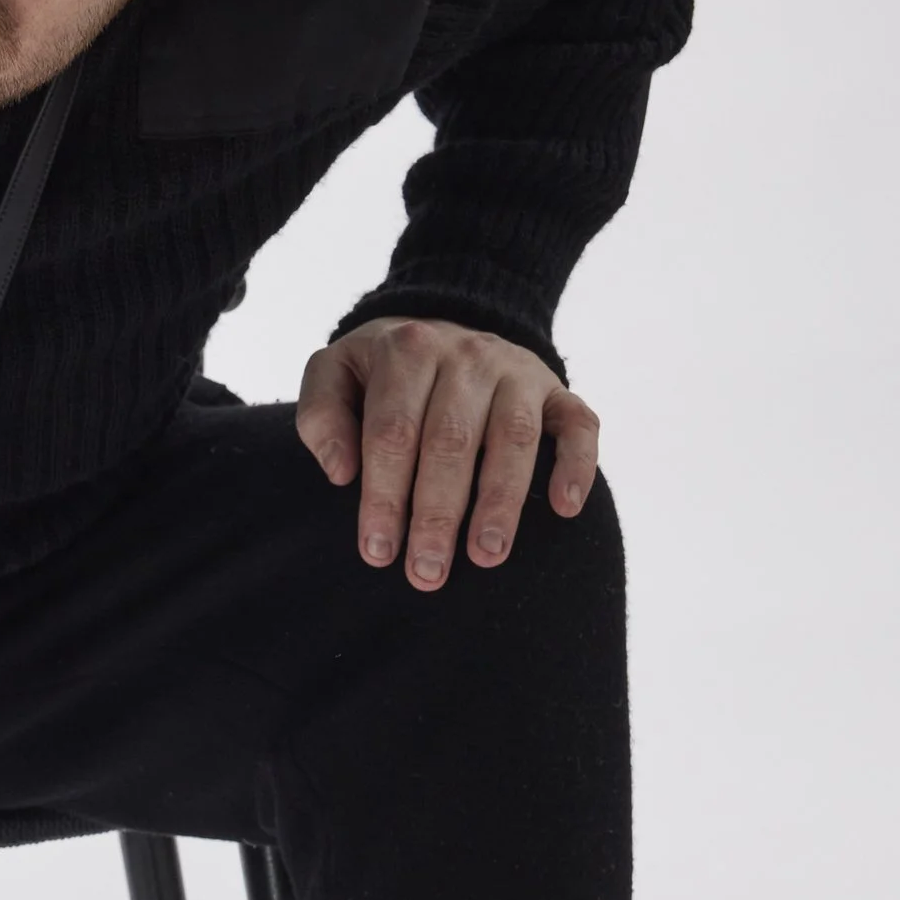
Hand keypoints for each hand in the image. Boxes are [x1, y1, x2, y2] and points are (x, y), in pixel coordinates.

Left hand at [296, 318, 599, 588]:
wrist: (442, 325)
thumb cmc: (380, 372)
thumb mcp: (334, 374)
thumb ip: (321, 416)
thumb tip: (342, 472)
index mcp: (408, 351)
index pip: (393, 432)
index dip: (384, 495)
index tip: (378, 552)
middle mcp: (467, 356)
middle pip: (452, 441)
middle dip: (438, 513)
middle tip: (427, 573)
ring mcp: (518, 371)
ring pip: (514, 437)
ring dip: (501, 501)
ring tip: (487, 556)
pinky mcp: (556, 390)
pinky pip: (579, 424)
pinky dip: (577, 466)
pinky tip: (565, 509)